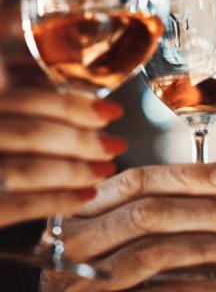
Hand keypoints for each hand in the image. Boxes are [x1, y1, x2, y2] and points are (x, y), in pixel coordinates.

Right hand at [0, 87, 125, 227]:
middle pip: (28, 133)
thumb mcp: (5, 117)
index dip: (70, 105)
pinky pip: (13, 208)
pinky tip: (86, 197)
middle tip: (117, 144)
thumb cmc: (2, 143)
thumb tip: (66, 93)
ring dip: (73, 171)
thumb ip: (20, 105)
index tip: (111, 111)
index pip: (21, 99)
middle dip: (80, 140)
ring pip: (22, 170)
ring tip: (106, 169)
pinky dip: (54, 202)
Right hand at [40, 164, 215, 291]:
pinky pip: (162, 291)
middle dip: (204, 212)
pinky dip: (202, 285)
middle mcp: (77, 240)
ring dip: (206, 247)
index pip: (137, 181)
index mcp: (83, 211)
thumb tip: (205, 191)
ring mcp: (85, 276)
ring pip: (155, 250)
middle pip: (149, 212)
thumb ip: (144, 209)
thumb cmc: (97, 262)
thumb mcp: (110, 227)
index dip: (185, 175)